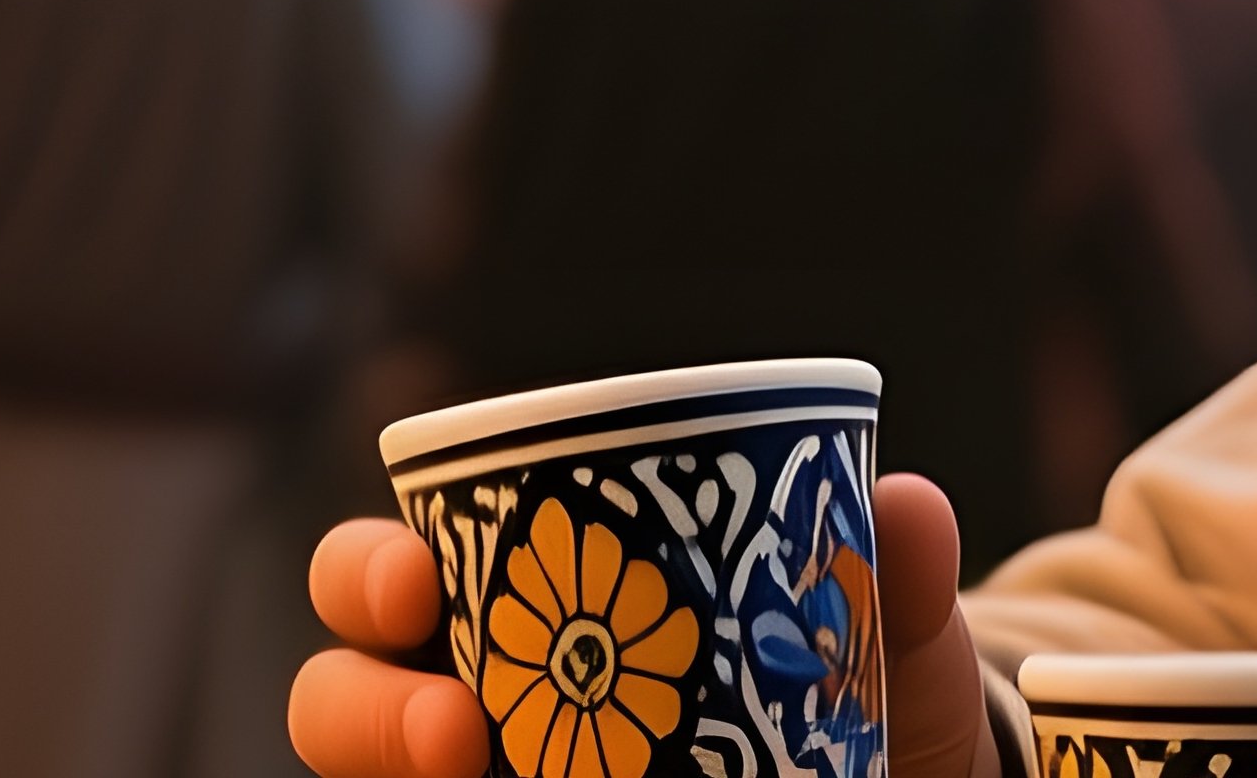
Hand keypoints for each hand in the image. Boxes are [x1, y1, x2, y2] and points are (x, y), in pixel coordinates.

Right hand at [290, 474, 1000, 777]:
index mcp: (528, 598)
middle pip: (347, 684)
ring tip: (470, 775)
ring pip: (373, 775)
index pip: (399, 562)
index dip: (371, 567)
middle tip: (456, 724)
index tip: (419, 574)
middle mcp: (478, 697)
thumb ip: (897, 576)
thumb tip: (909, 505)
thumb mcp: (878, 638)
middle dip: (361, 697)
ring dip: (388, 770)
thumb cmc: (843, 696)